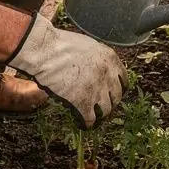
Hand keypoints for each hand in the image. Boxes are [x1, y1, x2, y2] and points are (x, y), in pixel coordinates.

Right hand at [8, 13, 124, 127]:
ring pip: (106, 110)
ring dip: (100, 114)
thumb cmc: (60, 44)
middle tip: (102, 105)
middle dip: (110, 102)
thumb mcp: (87, 45)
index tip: (112, 93)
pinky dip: (87, 123)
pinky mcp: (83, 102)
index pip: (123, 79)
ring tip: (94, 116)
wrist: (45, 50)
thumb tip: (96, 69)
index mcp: (110, 58)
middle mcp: (107, 75)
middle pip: (116, 96)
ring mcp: (96, 90)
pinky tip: (82, 124)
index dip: (118, 88)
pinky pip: (90, 119)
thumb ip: (97, 58)